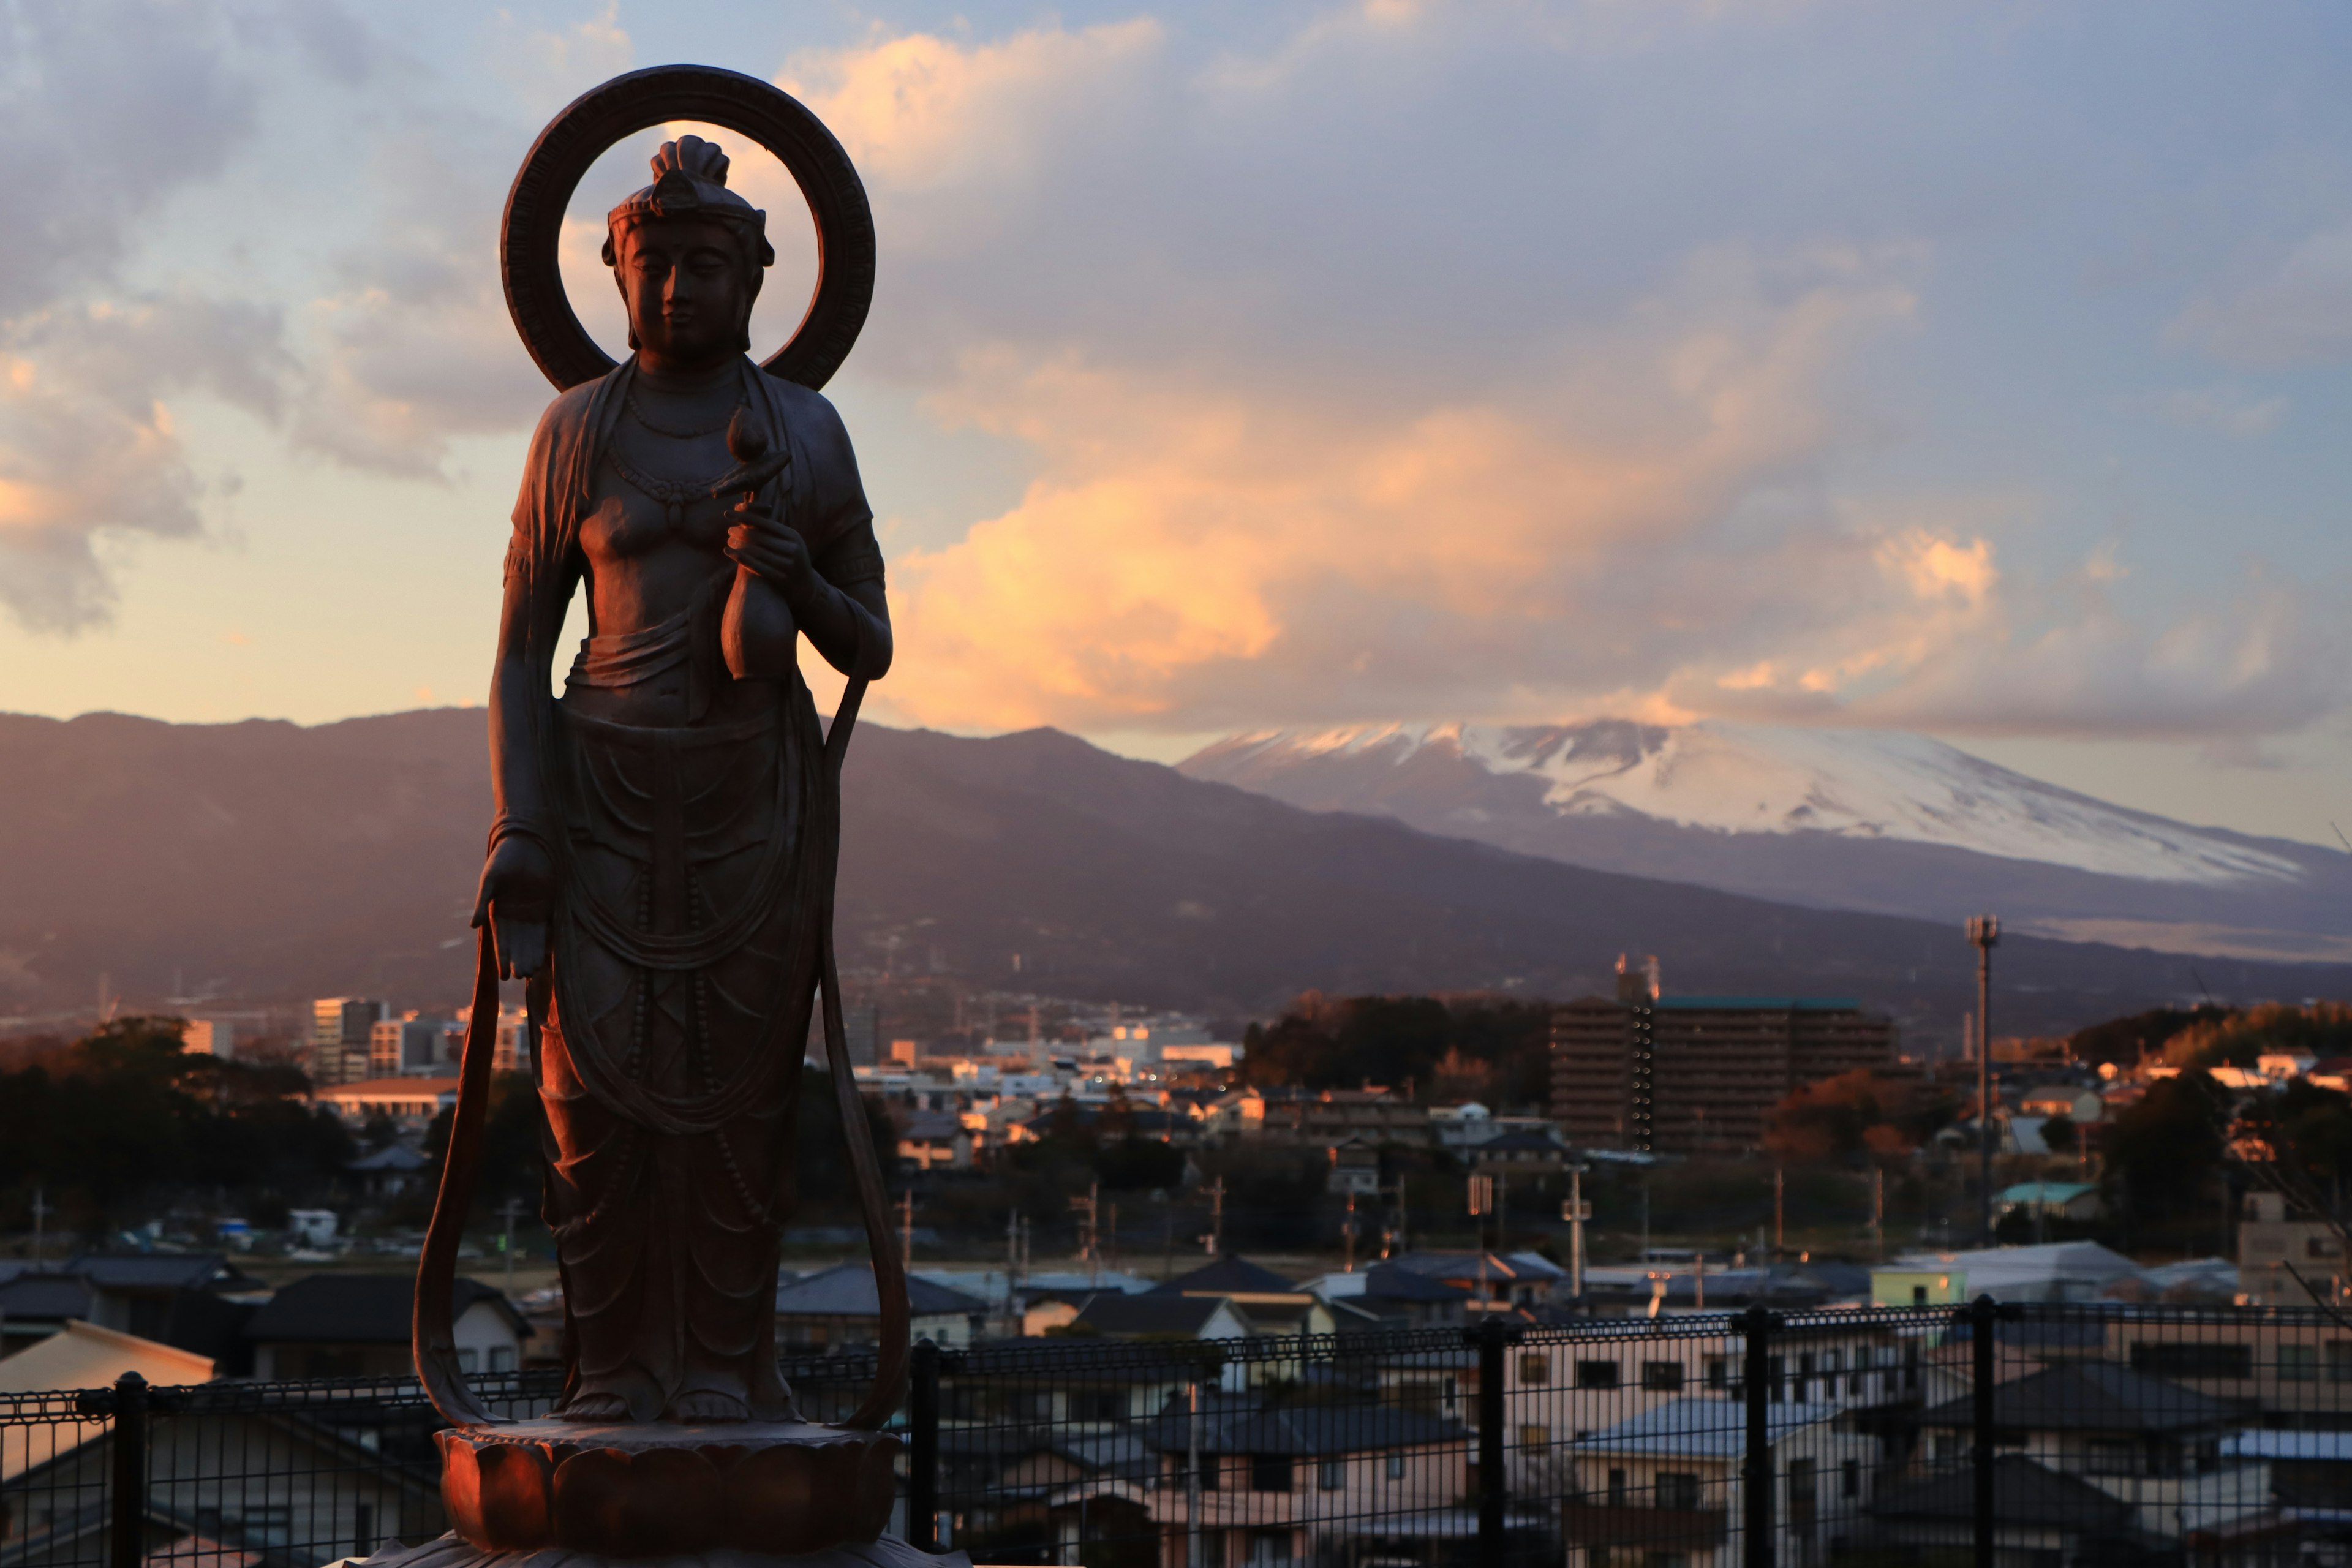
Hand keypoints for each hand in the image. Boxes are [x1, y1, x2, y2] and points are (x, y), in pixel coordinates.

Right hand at [472, 834, 553, 979]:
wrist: (526, 843)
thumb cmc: (504, 859)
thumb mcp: (490, 880)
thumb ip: (482, 902)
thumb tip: (472, 926)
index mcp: (498, 912)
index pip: (500, 940)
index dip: (503, 957)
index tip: (504, 975)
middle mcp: (514, 916)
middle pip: (517, 944)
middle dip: (519, 960)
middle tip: (522, 976)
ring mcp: (530, 913)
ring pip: (531, 940)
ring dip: (531, 956)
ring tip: (533, 972)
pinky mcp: (546, 907)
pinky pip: (546, 929)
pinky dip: (545, 943)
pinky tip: (546, 957)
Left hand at [725, 503, 817, 608]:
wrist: (805, 586)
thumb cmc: (790, 559)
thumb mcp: (787, 541)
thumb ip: (770, 530)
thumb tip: (745, 510)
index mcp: (793, 536)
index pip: (765, 523)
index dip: (745, 517)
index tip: (728, 514)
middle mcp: (792, 549)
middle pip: (760, 537)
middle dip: (741, 532)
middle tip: (729, 530)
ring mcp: (788, 565)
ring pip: (757, 552)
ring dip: (739, 544)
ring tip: (729, 540)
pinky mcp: (781, 579)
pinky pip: (757, 566)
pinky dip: (740, 558)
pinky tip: (730, 552)